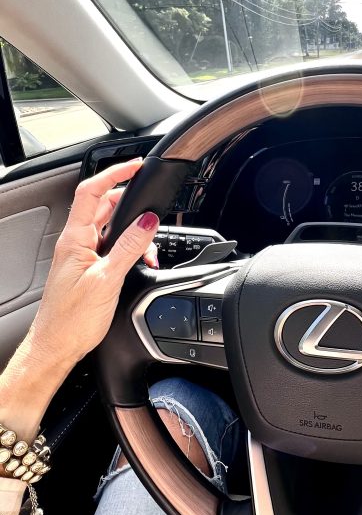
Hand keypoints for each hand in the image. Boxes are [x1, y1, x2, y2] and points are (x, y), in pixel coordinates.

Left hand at [30, 159, 159, 369]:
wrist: (55, 347)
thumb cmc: (70, 321)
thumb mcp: (106, 280)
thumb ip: (128, 247)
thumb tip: (147, 221)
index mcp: (75, 239)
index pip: (91, 191)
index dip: (114, 174)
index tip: (135, 166)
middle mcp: (76, 243)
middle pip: (103, 206)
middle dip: (130, 204)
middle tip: (152, 207)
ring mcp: (82, 256)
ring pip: (110, 228)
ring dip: (133, 231)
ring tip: (150, 247)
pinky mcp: (88, 270)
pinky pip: (111, 247)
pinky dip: (129, 248)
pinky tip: (141, 261)